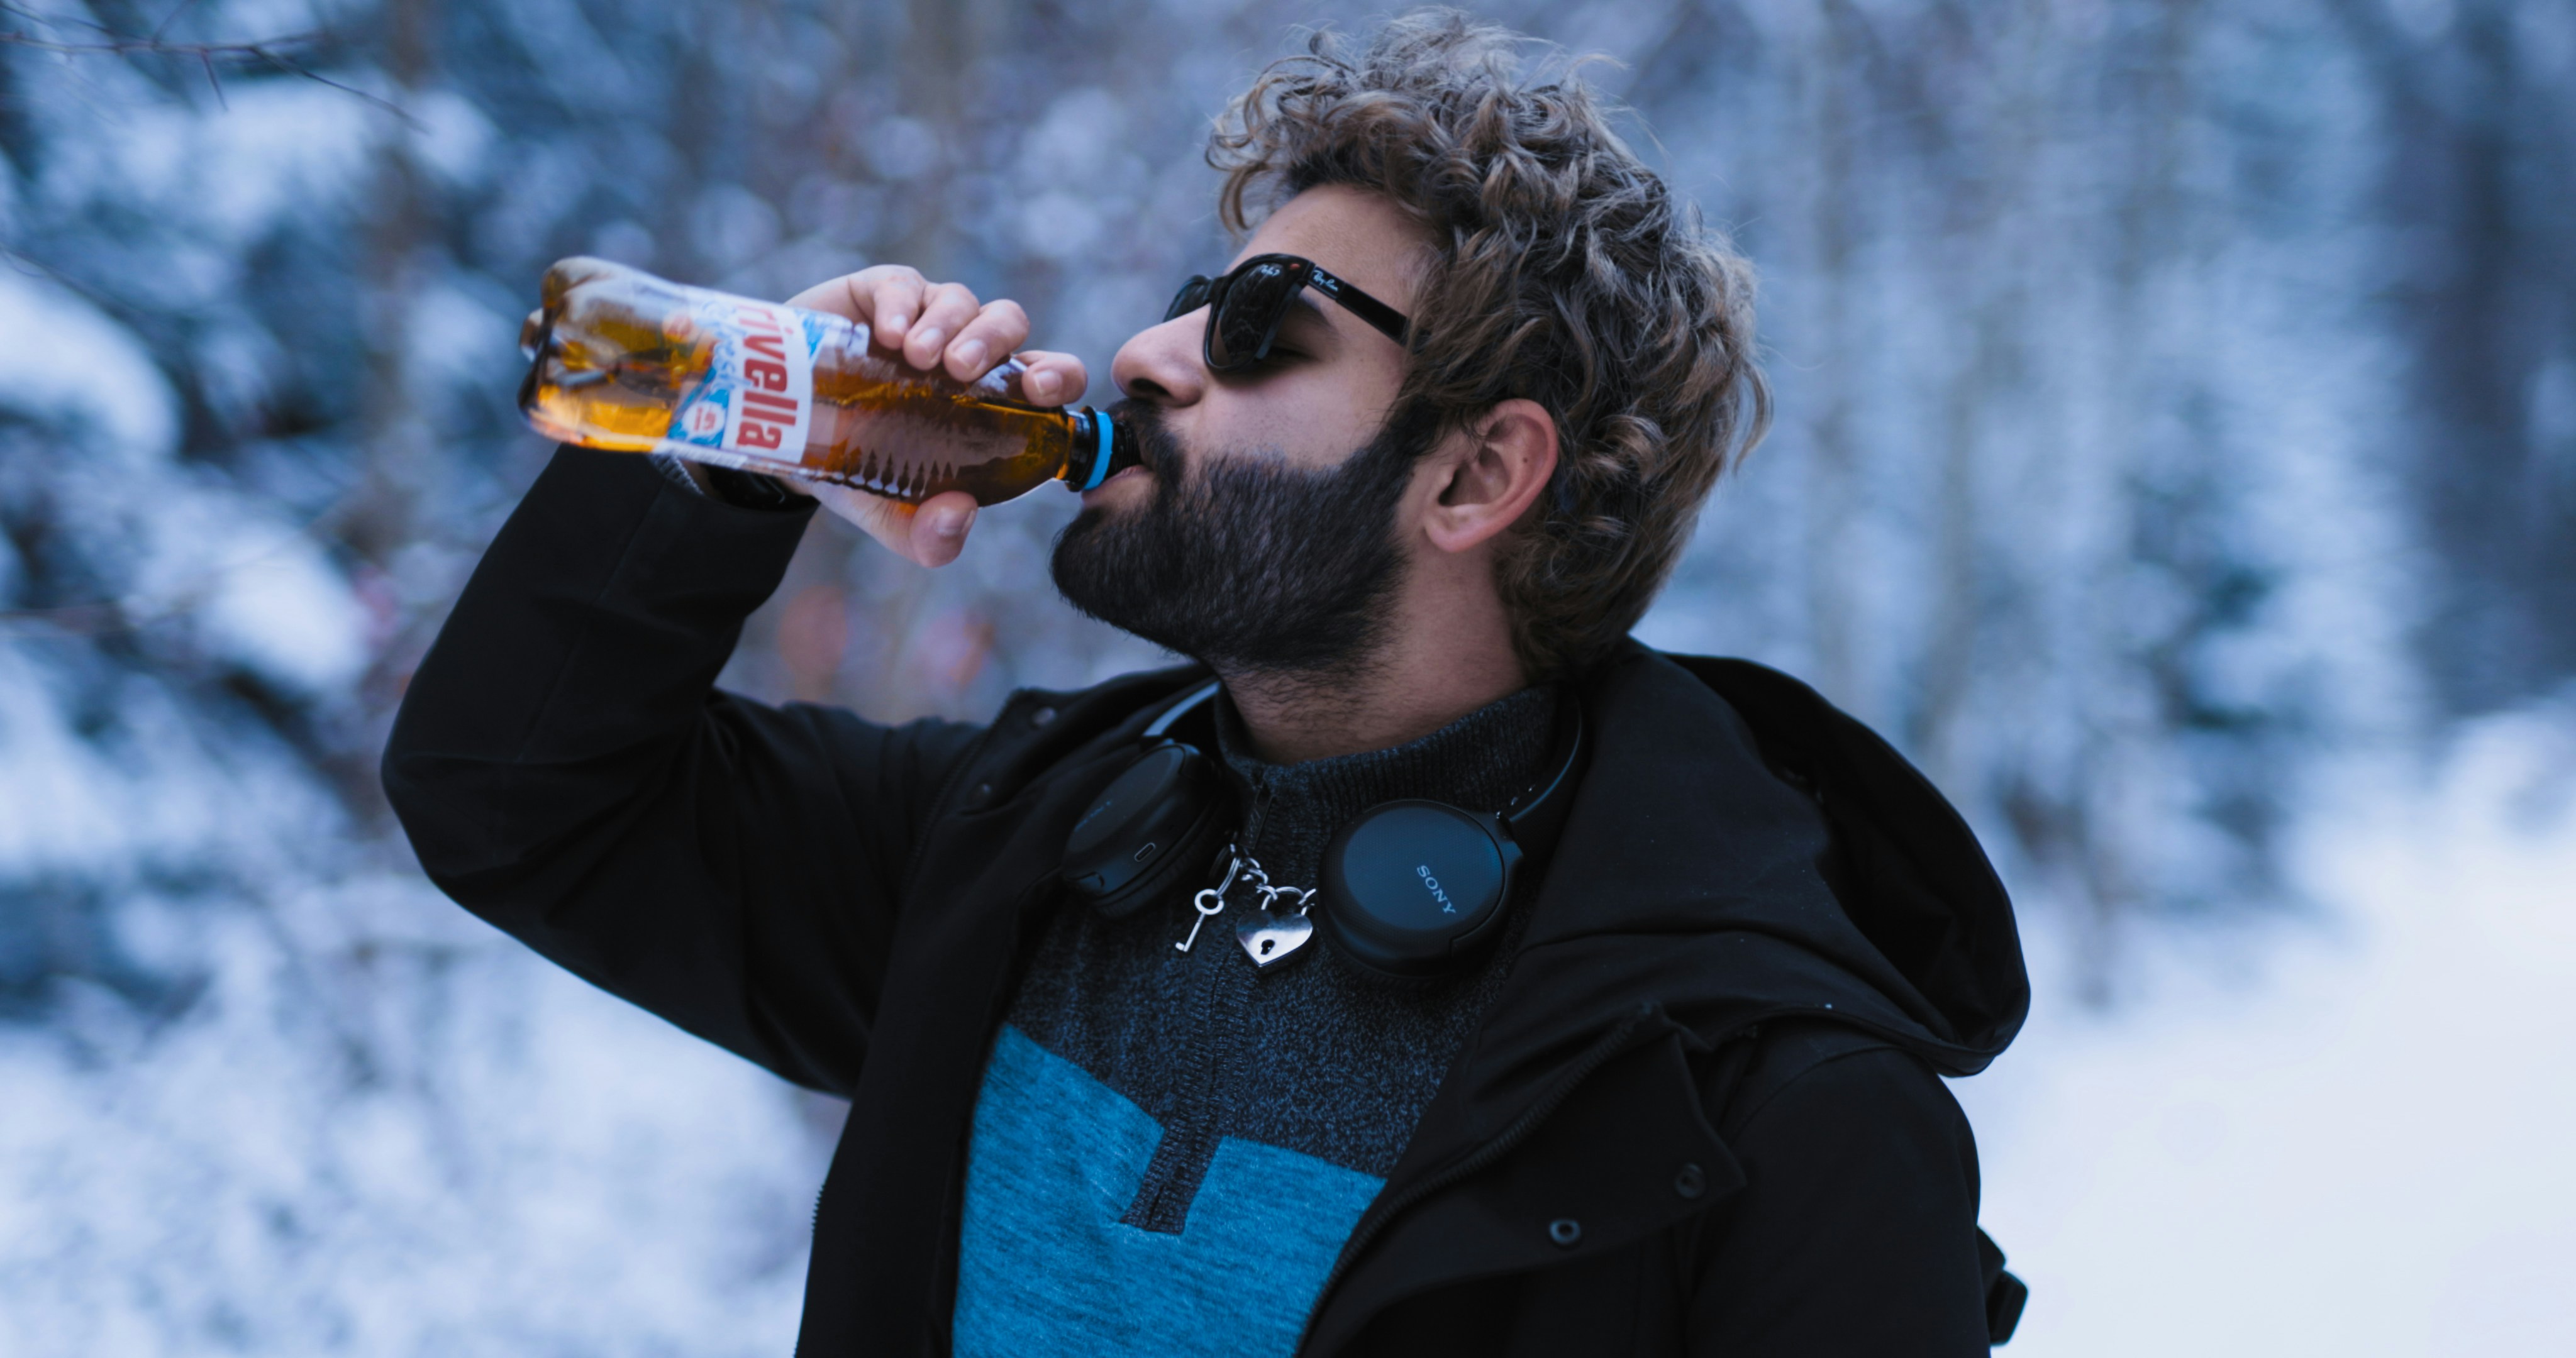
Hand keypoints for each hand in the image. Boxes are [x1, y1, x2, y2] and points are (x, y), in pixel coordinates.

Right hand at [780, 265, 1088, 567]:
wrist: (782, 433)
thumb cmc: (857, 467)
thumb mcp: (891, 514)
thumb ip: (928, 535)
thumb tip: (959, 516)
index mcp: (992, 398)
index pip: (1048, 375)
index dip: (1058, 376)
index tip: (1040, 391)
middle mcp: (967, 350)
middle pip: (1008, 323)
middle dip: (995, 342)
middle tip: (964, 373)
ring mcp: (927, 315)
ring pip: (962, 301)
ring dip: (949, 327)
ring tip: (919, 359)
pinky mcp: (882, 292)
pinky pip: (906, 285)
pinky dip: (904, 305)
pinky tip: (889, 335)